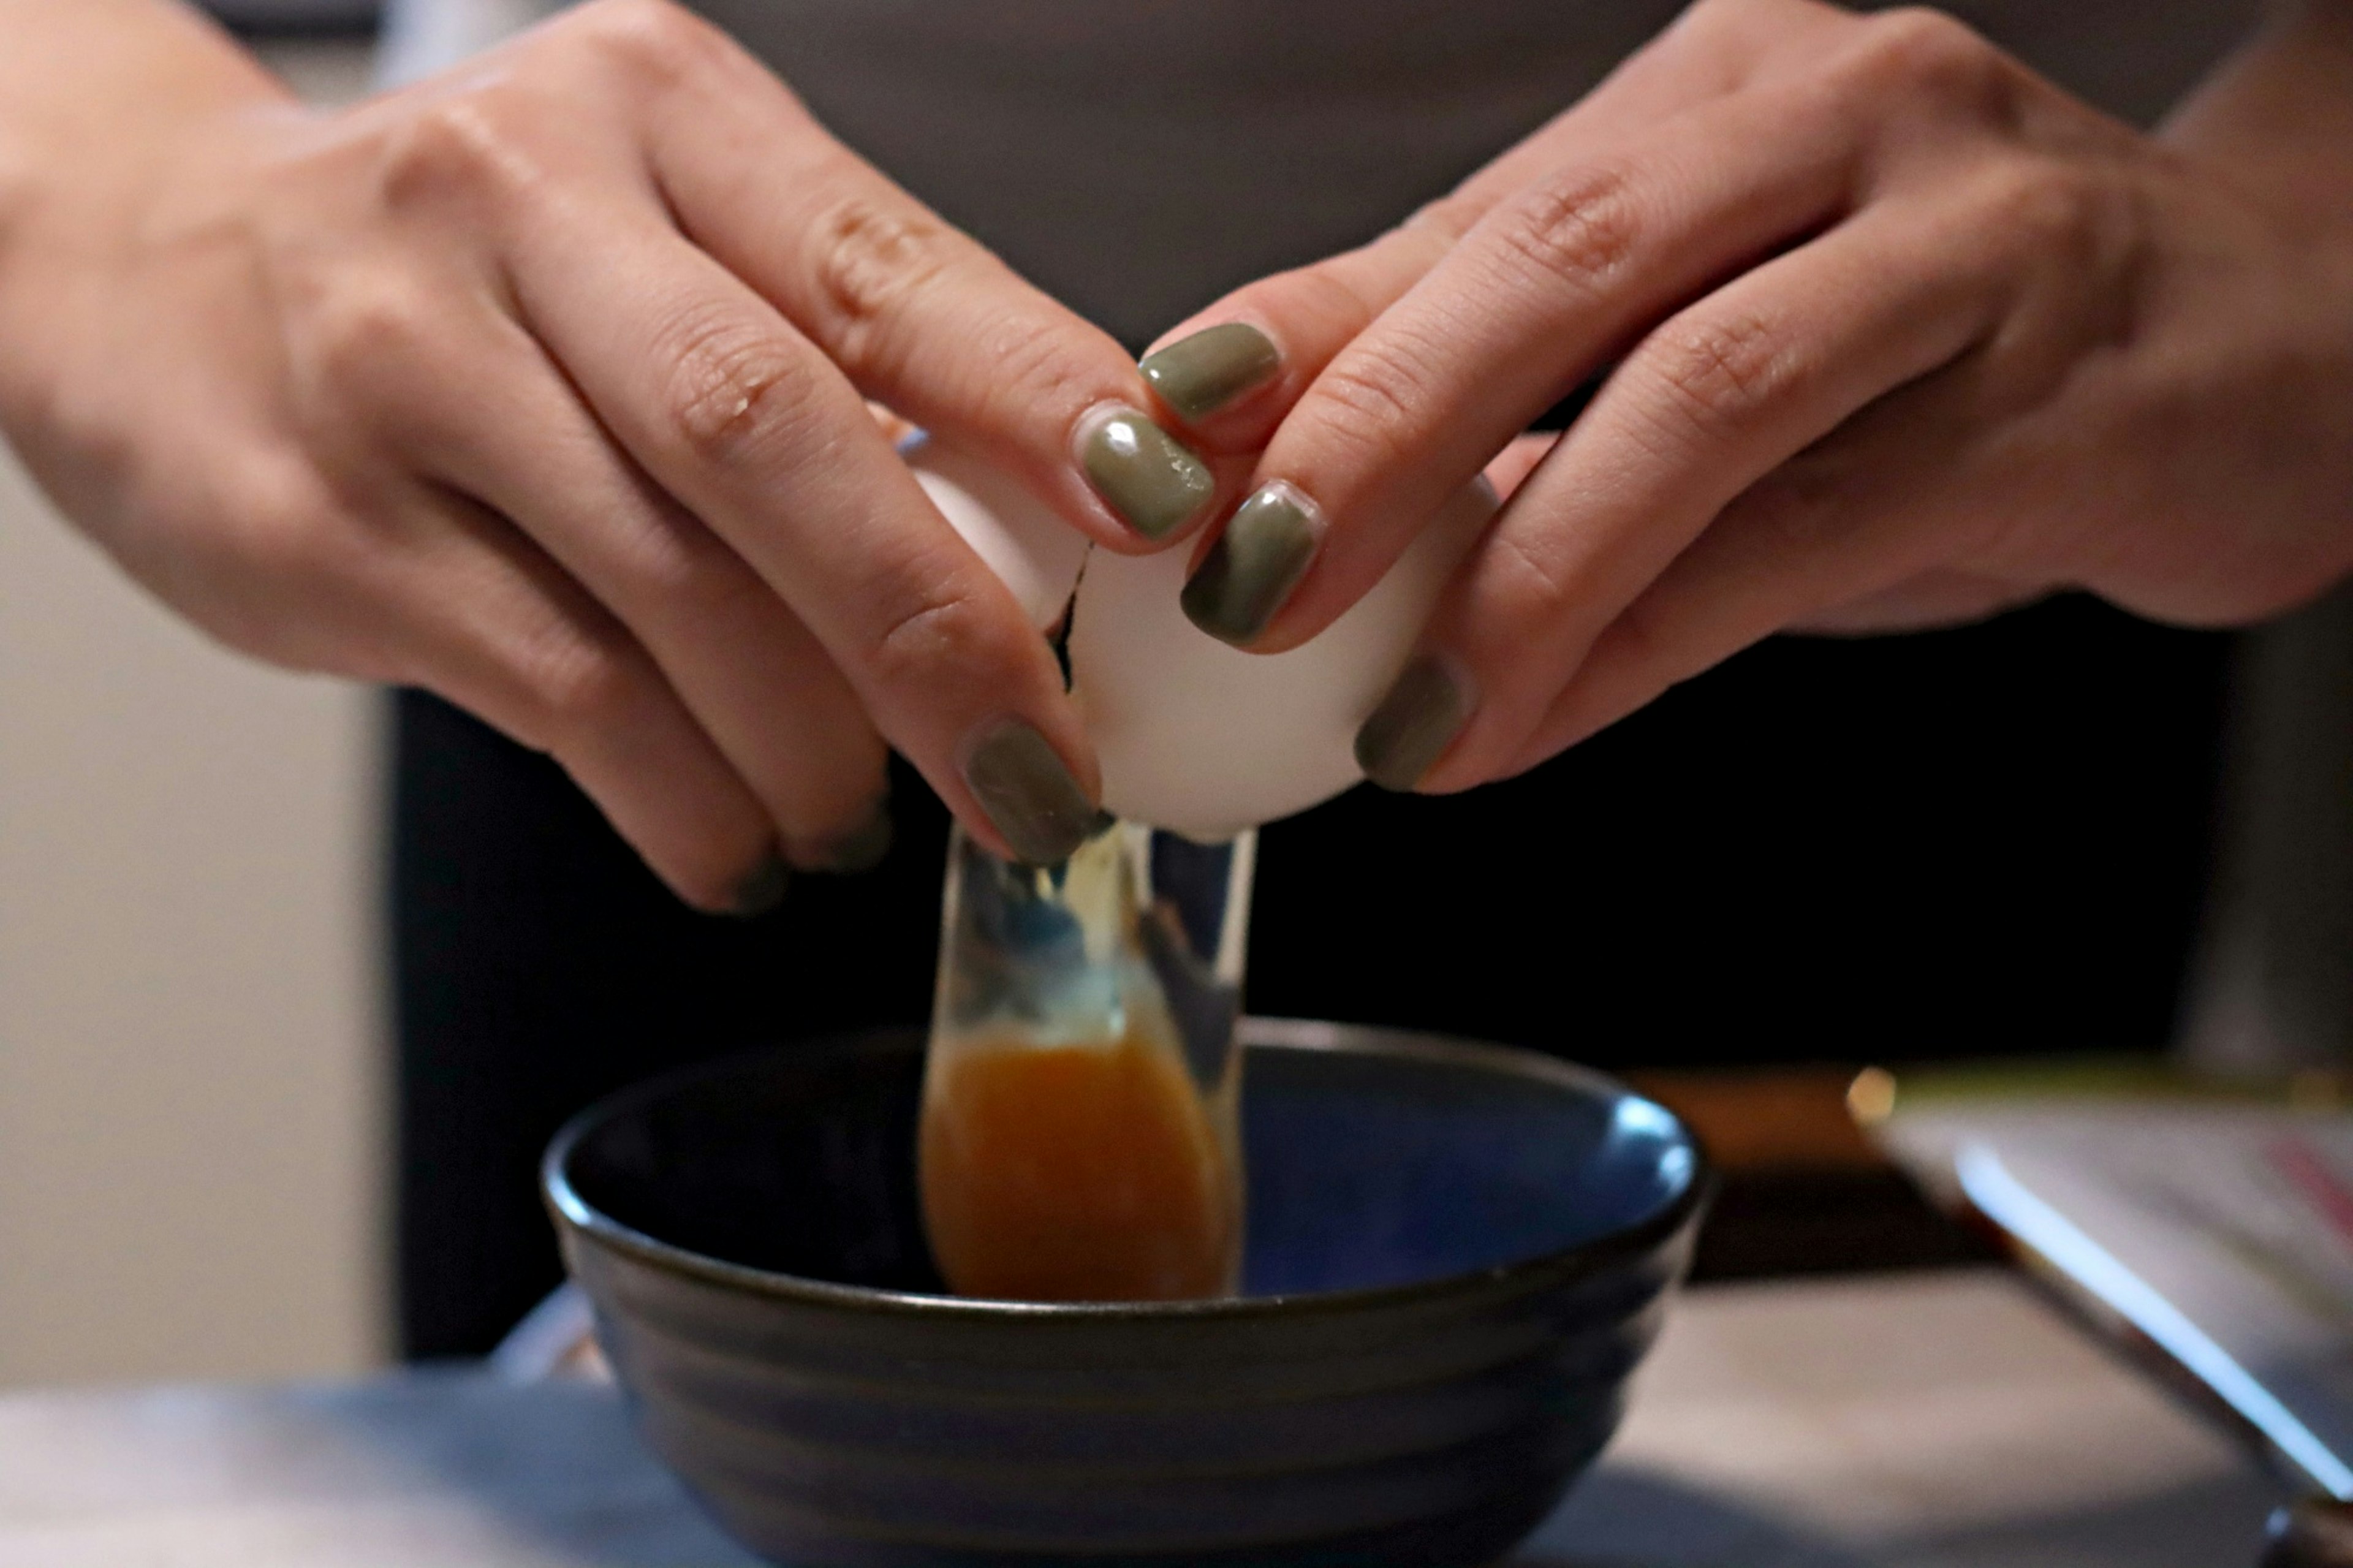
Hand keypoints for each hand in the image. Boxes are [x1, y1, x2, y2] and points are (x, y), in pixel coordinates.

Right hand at [0, 0, 1213, 903]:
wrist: (145, 266)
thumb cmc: (480, 271)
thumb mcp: (661, 232)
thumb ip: (841, 352)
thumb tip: (1061, 542)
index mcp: (662, 113)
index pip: (892, 270)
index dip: (1046, 409)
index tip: (1165, 530)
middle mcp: (523, 205)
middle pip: (778, 437)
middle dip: (944, 636)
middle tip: (1042, 778)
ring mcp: (403, 363)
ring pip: (672, 593)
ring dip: (814, 745)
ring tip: (867, 819)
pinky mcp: (321, 522)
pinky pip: (560, 694)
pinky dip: (684, 798)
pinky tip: (739, 843)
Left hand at [1145, 0, 2352, 792]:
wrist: (2259, 342)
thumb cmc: (1939, 345)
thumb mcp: (1711, 321)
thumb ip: (1519, 383)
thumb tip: (1276, 493)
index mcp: (1718, 86)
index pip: (1470, 214)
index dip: (1301, 335)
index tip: (1161, 456)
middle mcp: (1842, 113)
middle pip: (1572, 255)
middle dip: (1384, 429)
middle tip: (1245, 589)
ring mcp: (1967, 240)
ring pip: (1702, 394)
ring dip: (1523, 572)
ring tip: (1402, 717)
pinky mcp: (2063, 394)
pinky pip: (1814, 527)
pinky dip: (1651, 639)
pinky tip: (1540, 721)